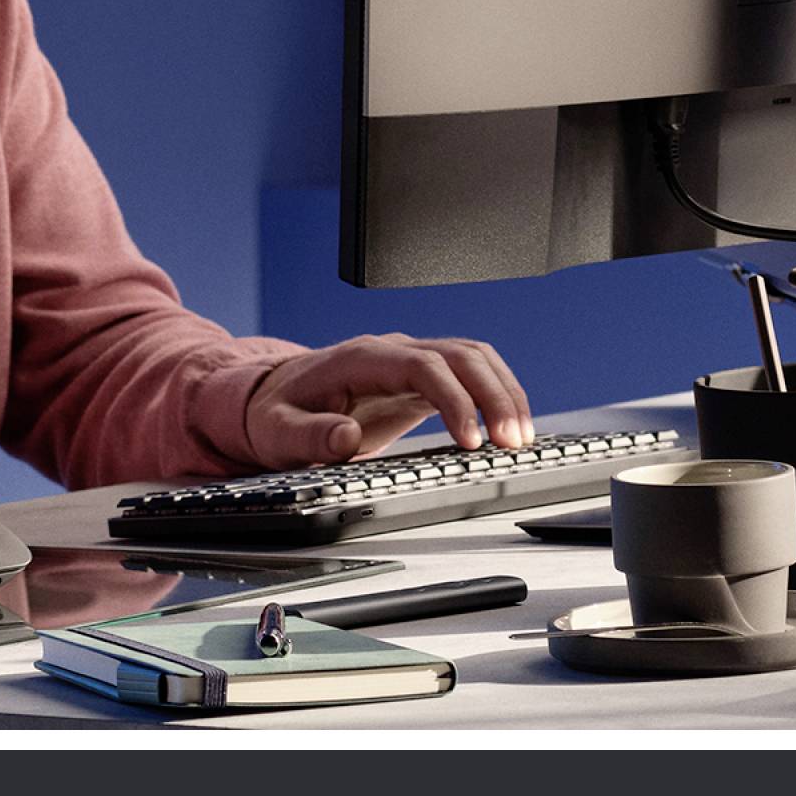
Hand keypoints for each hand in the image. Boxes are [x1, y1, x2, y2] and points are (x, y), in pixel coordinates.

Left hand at [244, 334, 531, 469]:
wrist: (274, 400)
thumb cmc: (276, 415)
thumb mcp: (278, 433)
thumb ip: (309, 436)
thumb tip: (346, 436)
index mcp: (360, 359)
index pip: (422, 364)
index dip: (453, 398)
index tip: (471, 440)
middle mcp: (391, 352)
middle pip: (460, 354)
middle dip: (494, 395)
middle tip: (512, 443)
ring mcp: (409, 361)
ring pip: (473, 358)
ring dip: (504, 393)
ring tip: (521, 440)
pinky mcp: (420, 380)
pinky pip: (469, 376)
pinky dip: (496, 397)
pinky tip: (510, 428)